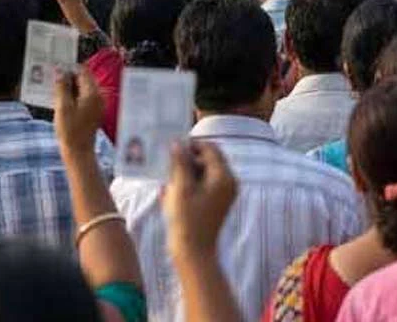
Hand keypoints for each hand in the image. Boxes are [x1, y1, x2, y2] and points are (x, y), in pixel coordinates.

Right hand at [54, 66, 102, 156]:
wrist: (79, 151)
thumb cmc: (70, 130)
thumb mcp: (62, 106)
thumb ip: (62, 86)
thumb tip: (60, 71)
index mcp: (93, 93)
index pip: (82, 72)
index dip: (69, 70)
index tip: (56, 71)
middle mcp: (99, 97)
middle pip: (84, 80)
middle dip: (69, 79)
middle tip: (54, 84)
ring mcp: (98, 105)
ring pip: (83, 89)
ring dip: (70, 89)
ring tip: (56, 94)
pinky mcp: (95, 112)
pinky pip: (85, 98)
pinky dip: (75, 97)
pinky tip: (63, 103)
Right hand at [163, 141, 237, 260]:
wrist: (193, 254)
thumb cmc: (187, 220)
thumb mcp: (181, 188)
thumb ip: (180, 163)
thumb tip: (178, 143)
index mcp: (224, 177)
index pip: (210, 149)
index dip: (191, 145)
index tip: (172, 146)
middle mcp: (228, 184)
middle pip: (207, 160)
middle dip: (187, 160)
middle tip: (167, 163)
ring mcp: (222, 195)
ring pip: (202, 174)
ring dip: (185, 174)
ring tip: (167, 181)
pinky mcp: (214, 205)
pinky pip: (201, 187)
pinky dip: (187, 186)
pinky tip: (169, 193)